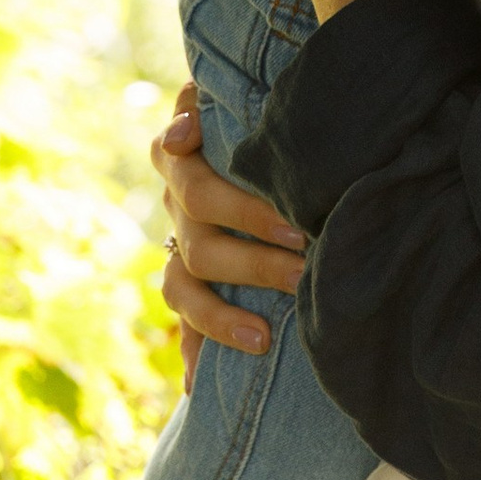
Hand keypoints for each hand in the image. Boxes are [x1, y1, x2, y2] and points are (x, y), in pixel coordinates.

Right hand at [150, 79, 305, 387]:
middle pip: (201, 242)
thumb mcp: (244, 92)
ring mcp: (177, 244)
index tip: (292, 224)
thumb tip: (184, 128)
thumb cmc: (255, 107)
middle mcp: (175, 204)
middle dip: (253, 262)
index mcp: (182, 157)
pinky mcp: (187, 280)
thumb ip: (215, 98)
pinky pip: (182, 322)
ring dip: (220, 317)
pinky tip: (198, 387)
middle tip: (304, 271)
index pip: (195, 181)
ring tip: (262, 340)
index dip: (242, 206)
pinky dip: (191, 352)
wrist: (238, 125)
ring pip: (184, 288)